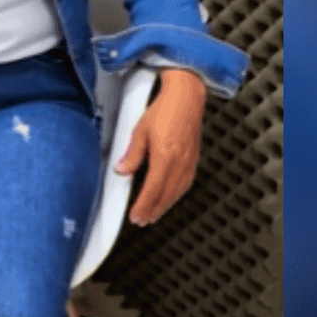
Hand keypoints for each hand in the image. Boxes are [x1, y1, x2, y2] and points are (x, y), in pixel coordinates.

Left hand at [115, 69, 205, 225]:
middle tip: (142, 220)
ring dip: (165, 206)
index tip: (135, 216)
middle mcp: (180, 163)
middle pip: (165, 196)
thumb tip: (122, 170)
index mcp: (165, 158)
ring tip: (154, 213)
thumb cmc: (165, 109)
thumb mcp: (141, 131)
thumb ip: (132, 154)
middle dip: (153, 211)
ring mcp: (189, 162)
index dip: (143, 207)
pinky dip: (176, 195)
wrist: (187, 96)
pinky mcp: (194, 158)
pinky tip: (171, 196)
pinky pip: (185, 184)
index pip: (152, 191)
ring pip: (177, 192)